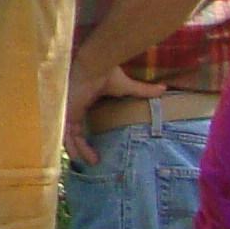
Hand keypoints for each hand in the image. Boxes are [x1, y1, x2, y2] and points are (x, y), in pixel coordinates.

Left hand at [64, 52, 154, 166]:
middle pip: (73, 131)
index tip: (96, 146)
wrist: (95, 65)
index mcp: (82, 100)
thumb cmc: (108, 73)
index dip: (85, 135)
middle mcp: (72, 106)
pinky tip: (79, 158)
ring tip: (91, 163)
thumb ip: (143, 90)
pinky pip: (66, 135)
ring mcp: (67, 110)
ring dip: (77, 150)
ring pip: (68, 136)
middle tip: (95, 160)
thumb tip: (164, 89)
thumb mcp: (127, 86)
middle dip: (81, 147)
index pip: (80, 121)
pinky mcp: (67, 113)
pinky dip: (71, 147)